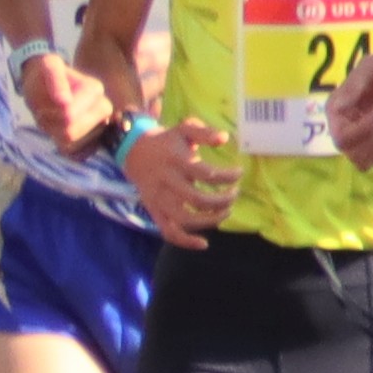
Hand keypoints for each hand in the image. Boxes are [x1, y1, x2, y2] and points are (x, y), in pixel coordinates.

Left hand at [18, 48, 117, 155]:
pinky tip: (57, 130)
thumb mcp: (47, 66)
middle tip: (44, 115)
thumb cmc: (46, 75)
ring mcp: (100, 125)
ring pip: (71, 144)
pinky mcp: (95, 140)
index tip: (41, 107)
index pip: (69, 115)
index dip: (49, 115)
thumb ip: (55, 79)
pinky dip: (61, 144)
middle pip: (71, 132)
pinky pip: (76, 154)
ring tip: (51, 119)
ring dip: (54, 134)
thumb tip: (64, 102)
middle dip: (52, 126)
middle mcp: (103, 108)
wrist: (46, 84)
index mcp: (95, 89)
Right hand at [124, 116, 241, 247]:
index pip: (207, 174)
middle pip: (198, 200)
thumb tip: (224, 138)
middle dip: (222, 201)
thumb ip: (204, 132)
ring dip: (210, 221)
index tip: (239, 173)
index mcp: (176, 161)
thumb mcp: (184, 129)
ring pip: (185, 219)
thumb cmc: (167, 141)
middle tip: (234, 194)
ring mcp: (159, 200)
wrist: (134, 152)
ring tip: (226, 212)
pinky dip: (186, 242)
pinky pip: (169, 232)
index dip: (227, 177)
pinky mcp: (155, 211)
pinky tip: (204, 244)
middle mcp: (167, 182)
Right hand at [327, 41, 372, 168]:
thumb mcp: (372, 67)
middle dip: (371, 138)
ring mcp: (357, 135)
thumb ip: (354, 85)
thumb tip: (336, 109)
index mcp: (335, 107)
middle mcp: (342, 123)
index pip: (340, 136)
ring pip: (359, 162)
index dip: (363, 128)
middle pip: (347, 150)